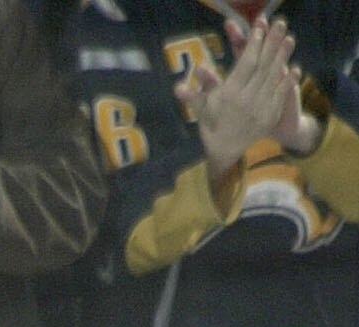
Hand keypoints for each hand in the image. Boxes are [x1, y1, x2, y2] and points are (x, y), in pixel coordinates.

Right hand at [179, 14, 312, 169]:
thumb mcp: (202, 111)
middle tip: (279, 23)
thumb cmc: (213, 129)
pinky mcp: (270, 117)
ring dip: (283, 57)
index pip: (246, 63)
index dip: (254, 44)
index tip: (259, 27)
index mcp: (230, 95)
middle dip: (272, 43)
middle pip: (263, 65)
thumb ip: (194, 95)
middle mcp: (247, 100)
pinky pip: (281, 94)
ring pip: (273, 77)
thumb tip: (177, 87)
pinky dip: (289, 80)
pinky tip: (295, 67)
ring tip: (289, 38)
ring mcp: (261, 108)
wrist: (227, 157)